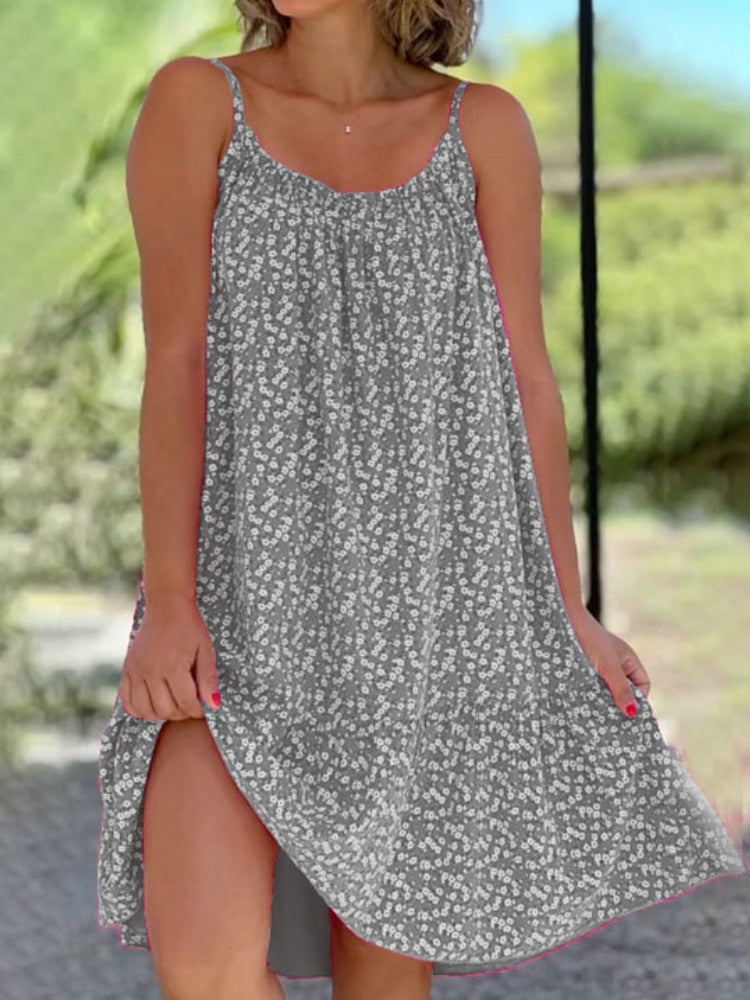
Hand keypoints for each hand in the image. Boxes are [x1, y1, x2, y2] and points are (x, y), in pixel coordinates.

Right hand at [119, 594, 220, 721]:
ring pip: (145, 710)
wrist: (166, 605)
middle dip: (181, 713)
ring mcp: (136, 671)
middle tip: (190, 705)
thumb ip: (208, 679)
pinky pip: (127, 700)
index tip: (203, 707)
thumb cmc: (189, 627)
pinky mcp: (127, 669)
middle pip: (165, 710)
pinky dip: (139, 709)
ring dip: (161, 714)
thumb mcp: (205, 650)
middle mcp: (151, 671)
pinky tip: (153, 703)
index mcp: (173, 666)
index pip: (186, 703)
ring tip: (173, 704)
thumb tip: (214, 706)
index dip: (197, 711)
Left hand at [567, 606, 650, 716]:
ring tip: (596, 713)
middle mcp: (616, 663)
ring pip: (606, 690)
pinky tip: (583, 703)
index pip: (642, 685)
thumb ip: (620, 689)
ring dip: (602, 700)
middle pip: (624, 690)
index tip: (629, 714)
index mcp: (628, 660)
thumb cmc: (590, 638)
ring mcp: (599, 666)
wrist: (562, 620)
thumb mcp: (608, 666)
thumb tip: (632, 713)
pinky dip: (589, 694)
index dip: (639, 699)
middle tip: (612, 719)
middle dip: (619, 703)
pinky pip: (591, 686)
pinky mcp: (582, 669)